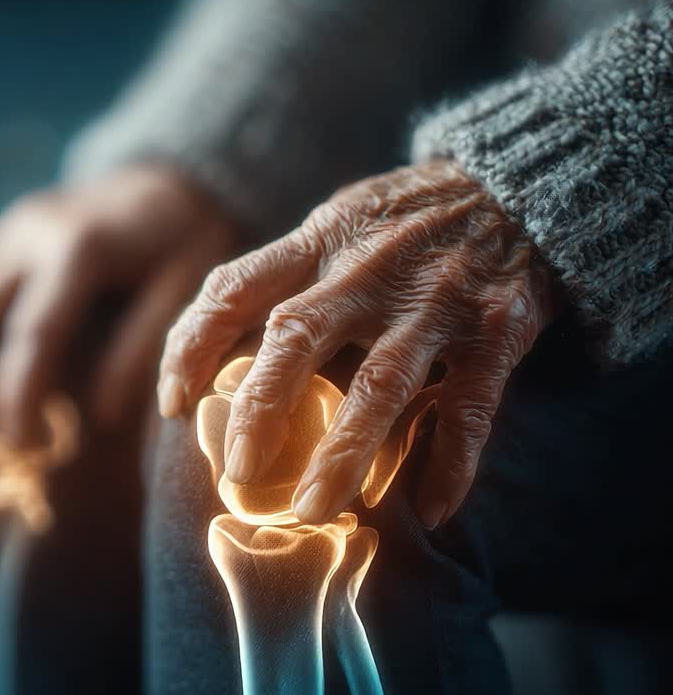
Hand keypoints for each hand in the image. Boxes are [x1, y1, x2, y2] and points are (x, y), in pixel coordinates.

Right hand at [0, 165, 238, 446]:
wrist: (166, 178)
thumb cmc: (183, 242)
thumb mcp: (185, 289)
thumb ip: (143, 348)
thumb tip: (100, 417)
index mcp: (79, 248)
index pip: (34, 333)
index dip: (18, 395)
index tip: (16, 448)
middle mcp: (28, 233)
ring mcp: (4, 229)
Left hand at [158, 160, 557, 527]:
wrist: (522, 185)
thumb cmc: (407, 220)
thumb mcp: (339, 223)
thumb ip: (287, 274)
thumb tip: (215, 347)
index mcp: (318, 242)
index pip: (232, 289)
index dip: (190, 346)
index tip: (172, 404)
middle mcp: (366, 271)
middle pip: (295, 337)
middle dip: (259, 406)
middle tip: (237, 471)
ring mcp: (433, 301)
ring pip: (379, 384)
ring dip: (343, 452)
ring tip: (313, 510)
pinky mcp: (496, 329)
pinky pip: (470, 406)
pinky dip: (451, 461)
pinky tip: (430, 506)